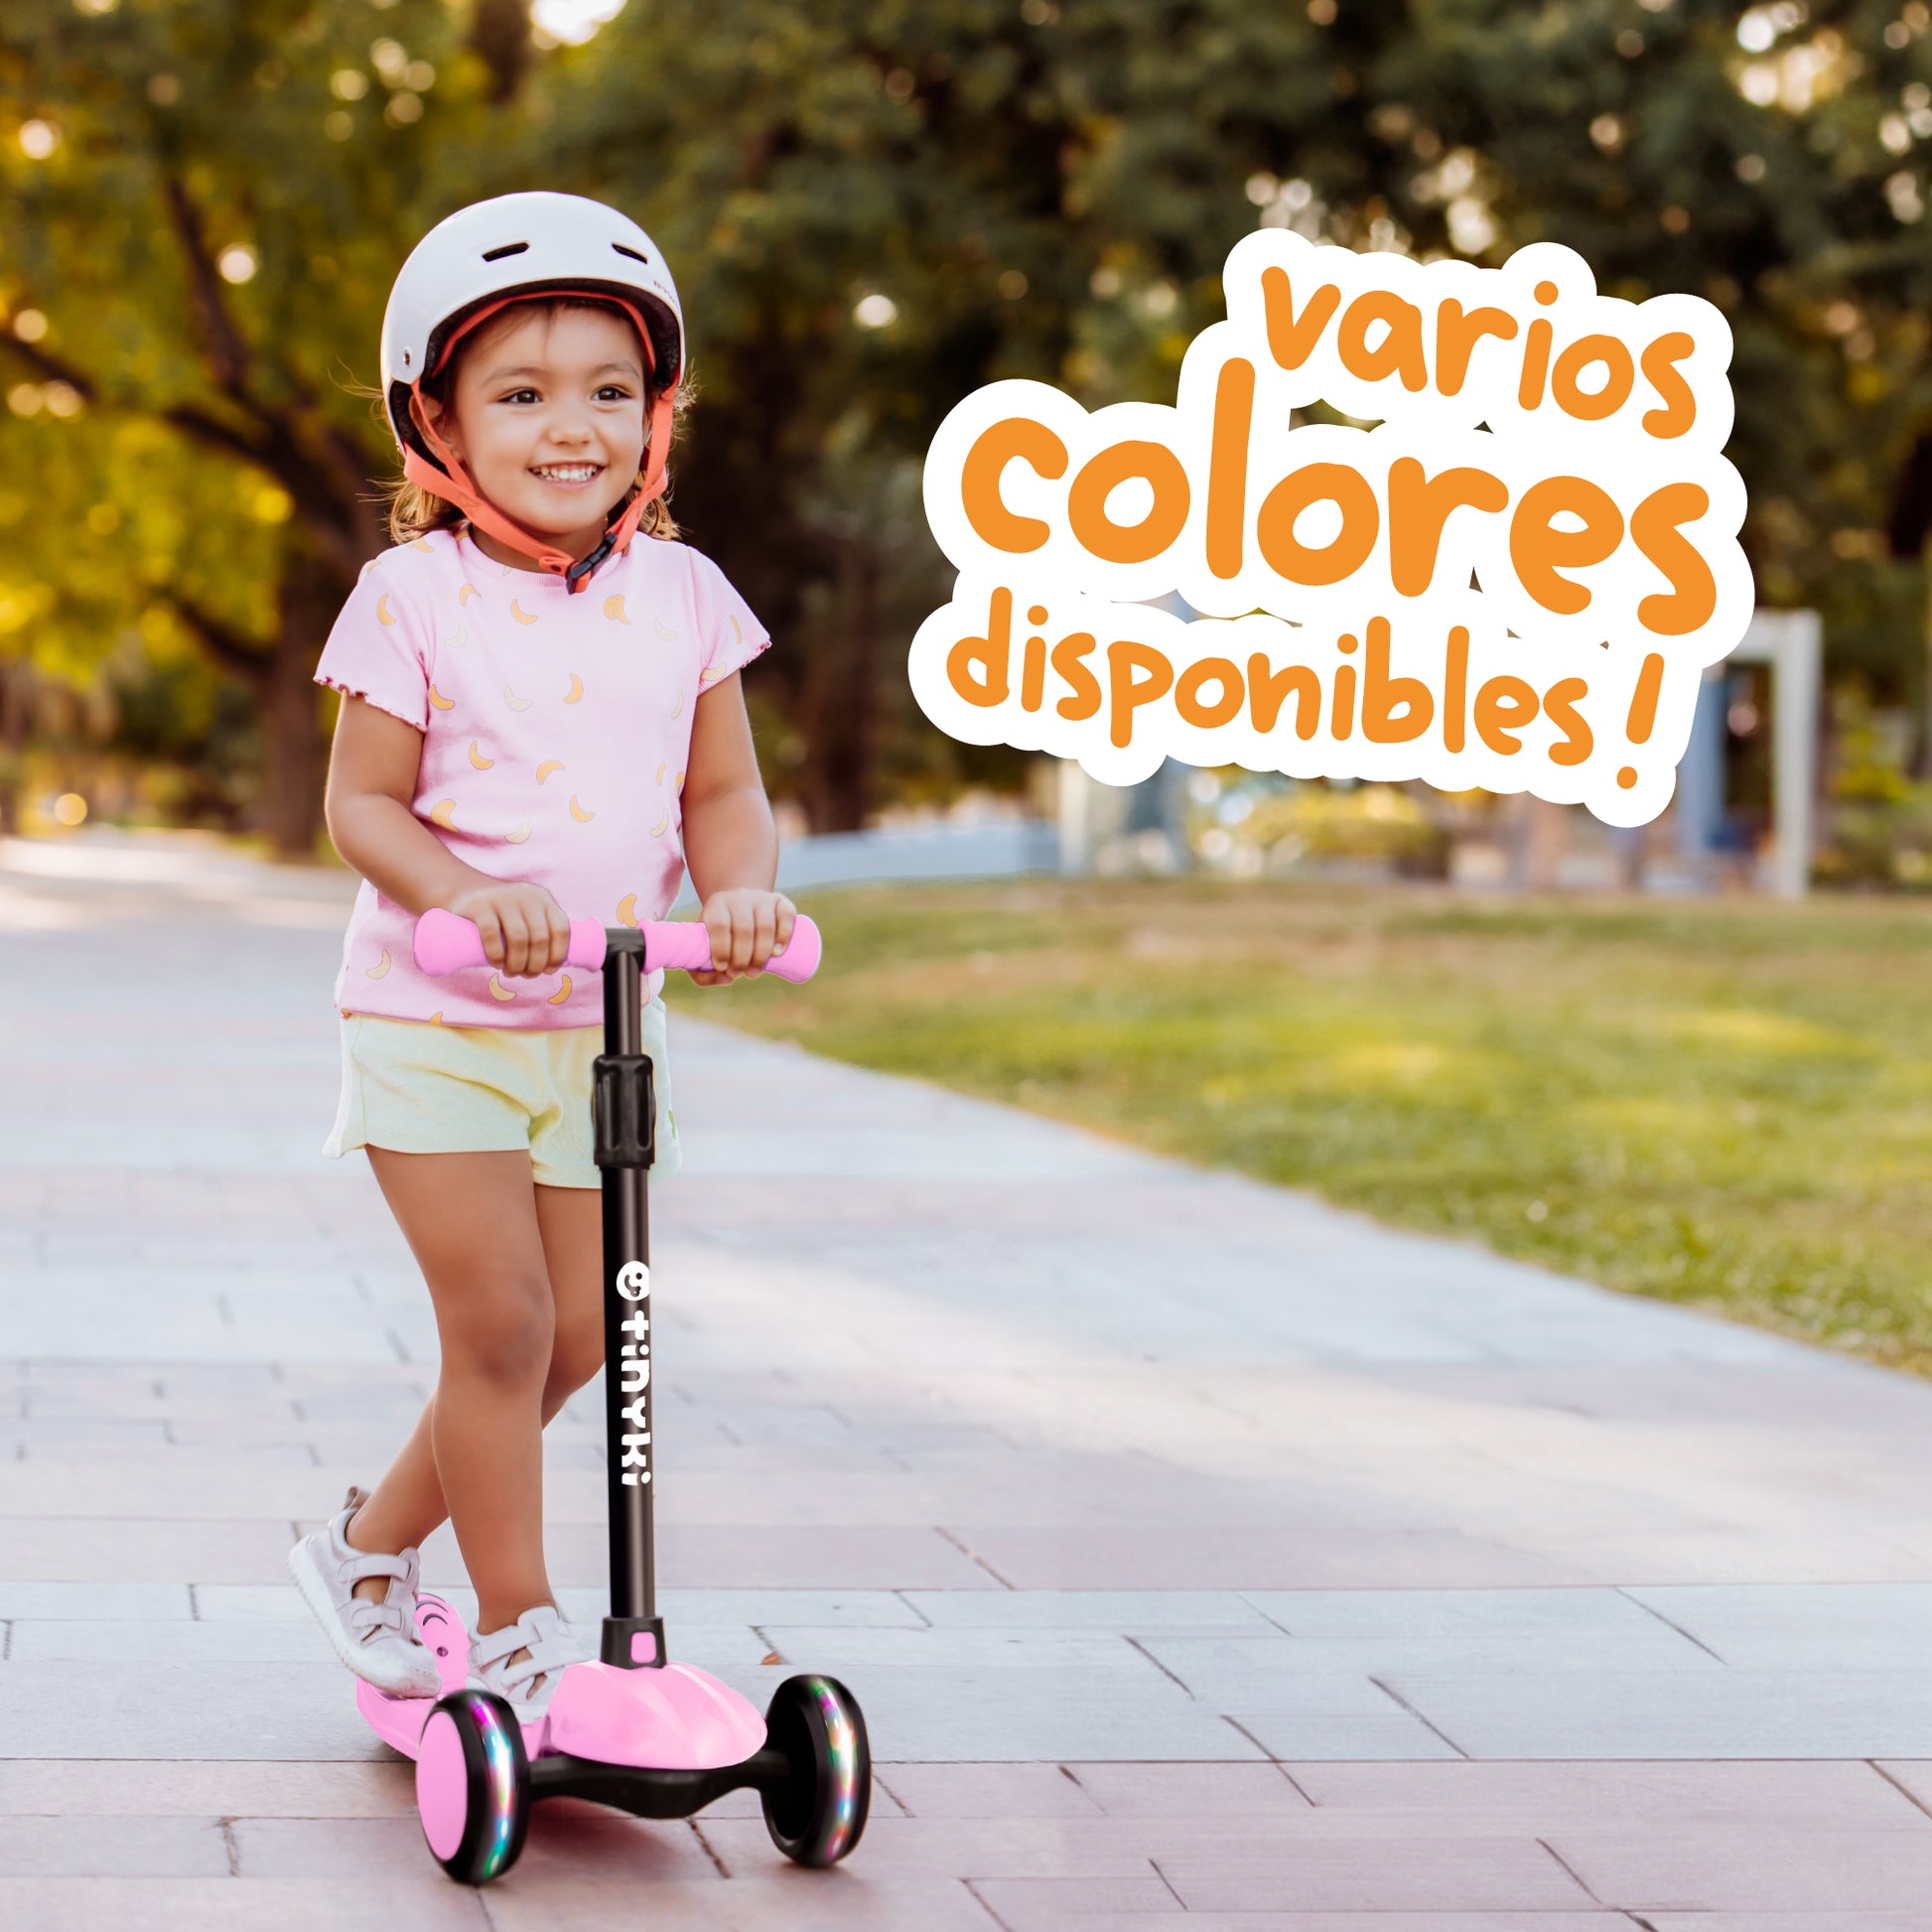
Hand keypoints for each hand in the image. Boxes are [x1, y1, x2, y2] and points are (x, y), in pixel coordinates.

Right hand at [443, 880, 570, 978]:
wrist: (468, 893)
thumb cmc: (504, 915)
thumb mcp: (528, 915)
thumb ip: (544, 931)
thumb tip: (563, 964)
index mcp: (543, 899)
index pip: (561, 930)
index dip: (557, 955)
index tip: (547, 971)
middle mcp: (526, 896)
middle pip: (540, 938)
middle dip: (535, 965)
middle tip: (525, 975)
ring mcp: (502, 898)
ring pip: (519, 938)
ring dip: (517, 964)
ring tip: (511, 972)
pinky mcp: (479, 905)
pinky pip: (491, 934)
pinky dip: (496, 954)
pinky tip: (497, 963)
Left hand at [689, 888, 795, 983]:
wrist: (740, 906)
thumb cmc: (720, 933)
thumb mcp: (704, 944)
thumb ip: (704, 968)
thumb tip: (726, 979)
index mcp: (717, 904)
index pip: (720, 924)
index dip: (721, 949)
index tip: (723, 967)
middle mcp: (739, 897)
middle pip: (744, 929)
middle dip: (741, 957)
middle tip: (739, 973)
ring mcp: (762, 898)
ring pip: (765, 926)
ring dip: (761, 954)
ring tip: (754, 971)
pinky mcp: (780, 901)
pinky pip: (786, 915)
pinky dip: (784, 935)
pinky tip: (777, 953)